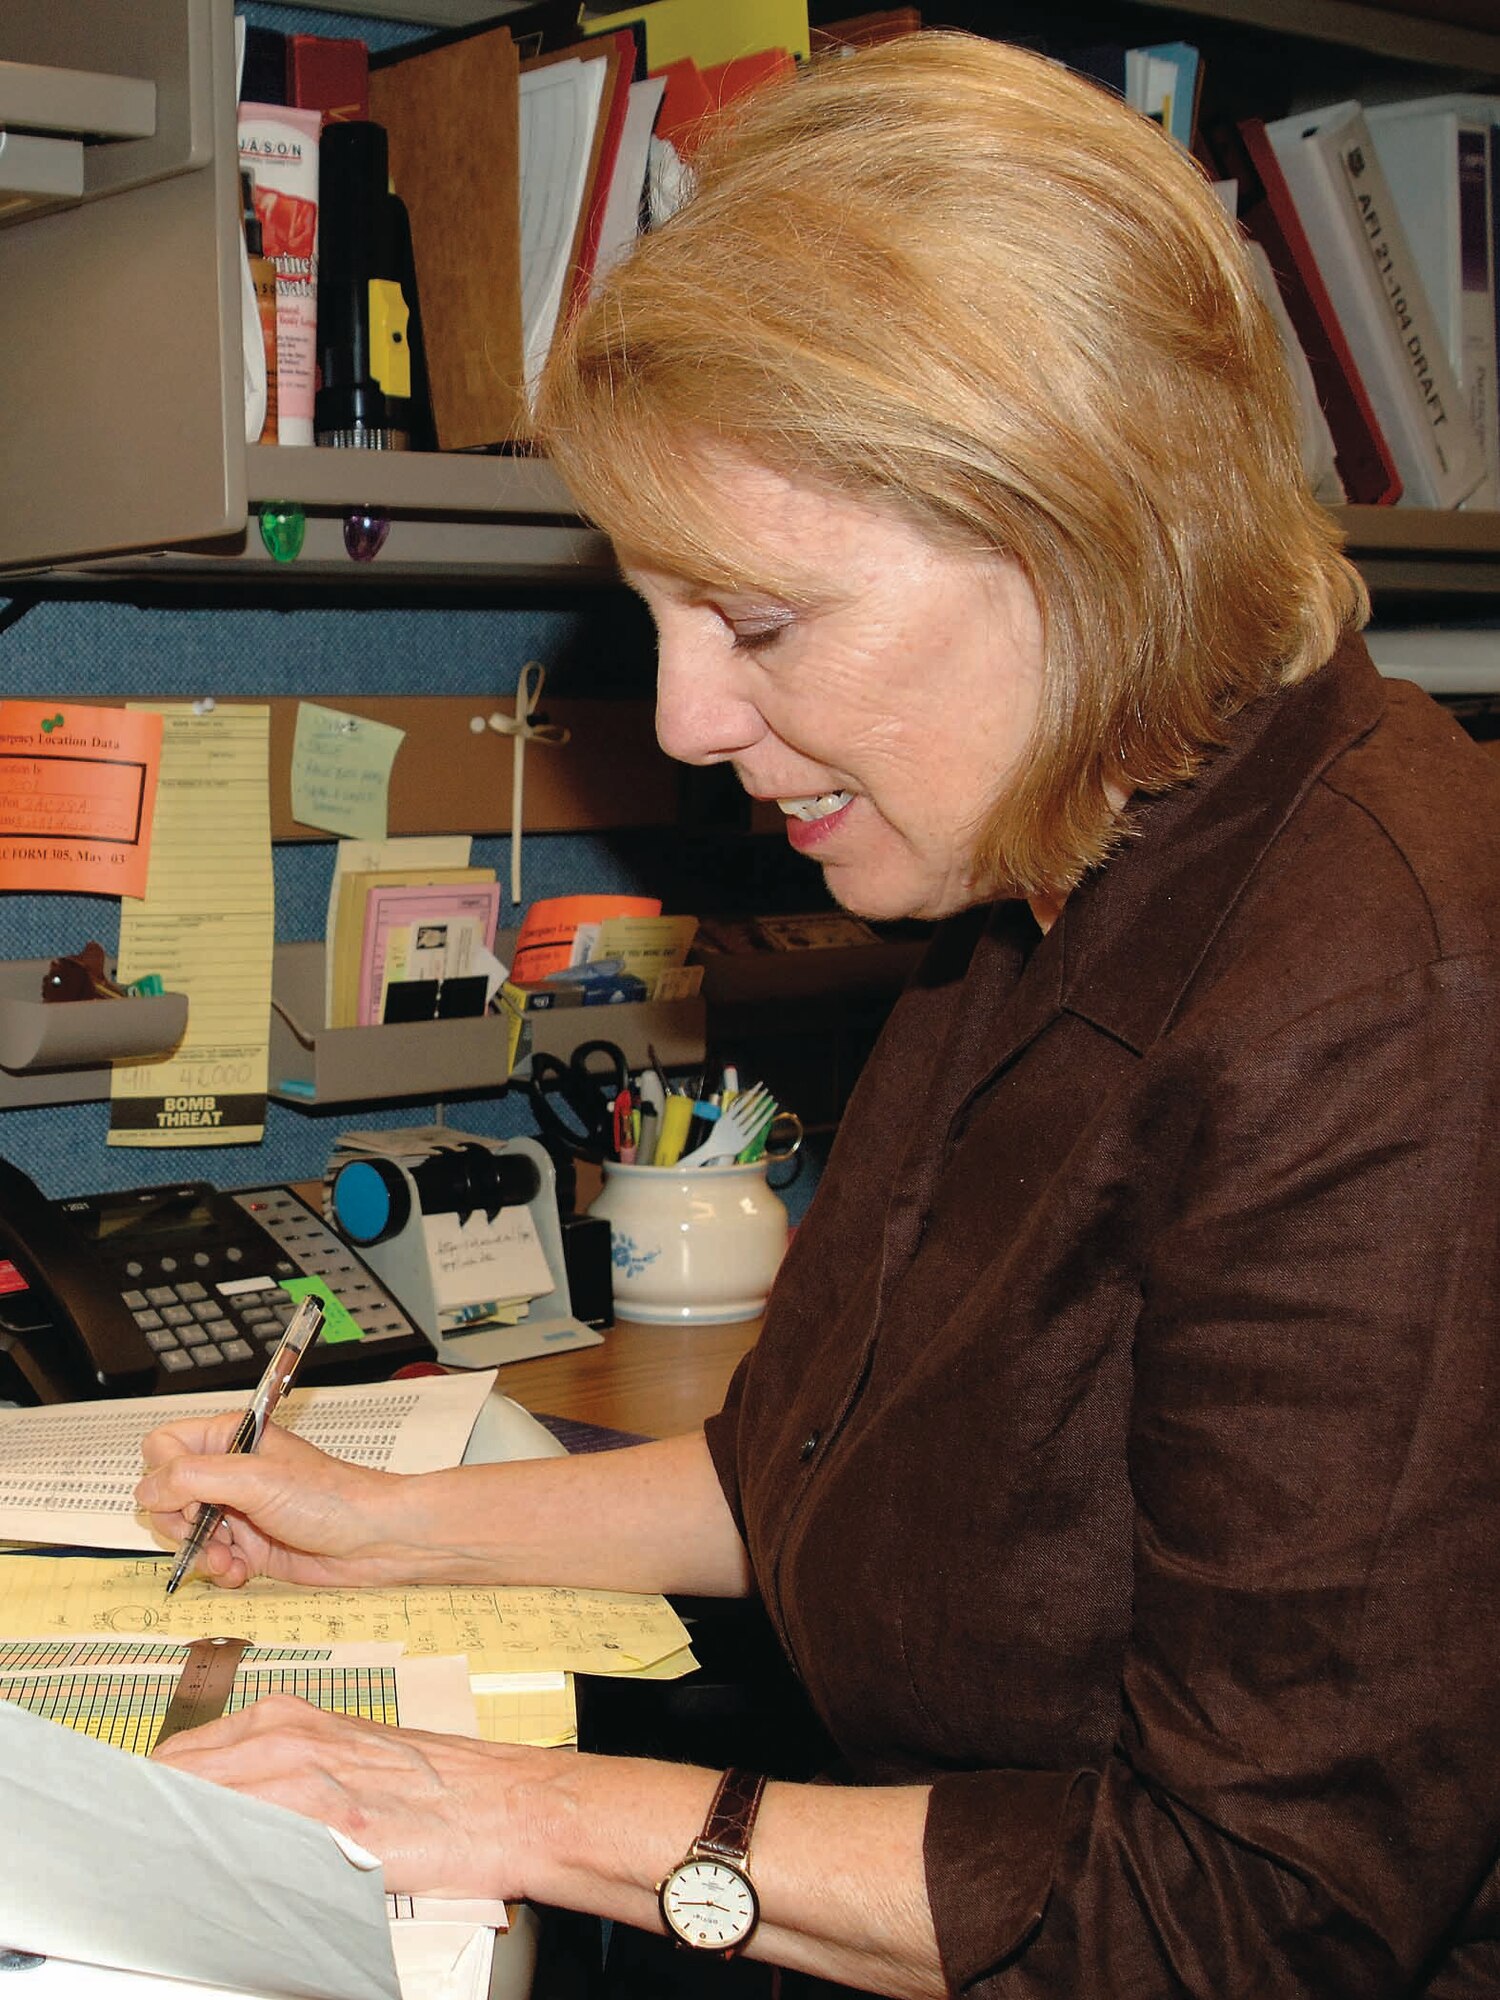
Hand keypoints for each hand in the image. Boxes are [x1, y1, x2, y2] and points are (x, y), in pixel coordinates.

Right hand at [134, 1413, 409, 1589]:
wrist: (373, 1540)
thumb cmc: (330, 1498)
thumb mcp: (256, 1480)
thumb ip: (195, 1479)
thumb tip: (147, 1490)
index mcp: (228, 1439)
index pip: (162, 1448)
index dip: (166, 1476)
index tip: (194, 1497)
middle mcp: (229, 1472)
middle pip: (165, 1496)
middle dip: (181, 1523)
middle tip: (211, 1531)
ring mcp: (237, 1511)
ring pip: (184, 1533)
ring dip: (199, 1553)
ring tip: (228, 1559)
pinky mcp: (248, 1545)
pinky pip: (209, 1560)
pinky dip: (219, 1570)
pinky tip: (241, 1572)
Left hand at [150, 1695, 545, 1898]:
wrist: (503, 1802)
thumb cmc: (431, 1790)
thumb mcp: (342, 1759)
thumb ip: (275, 1775)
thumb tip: (207, 1813)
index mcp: (283, 1719)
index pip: (175, 1758)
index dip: (147, 1801)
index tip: (132, 1835)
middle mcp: (284, 1737)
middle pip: (173, 1781)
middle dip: (148, 1822)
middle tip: (140, 1862)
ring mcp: (303, 1776)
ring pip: (200, 1811)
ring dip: (175, 1846)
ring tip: (166, 1881)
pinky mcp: (327, 1821)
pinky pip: (246, 1843)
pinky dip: (219, 1865)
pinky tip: (216, 1888)